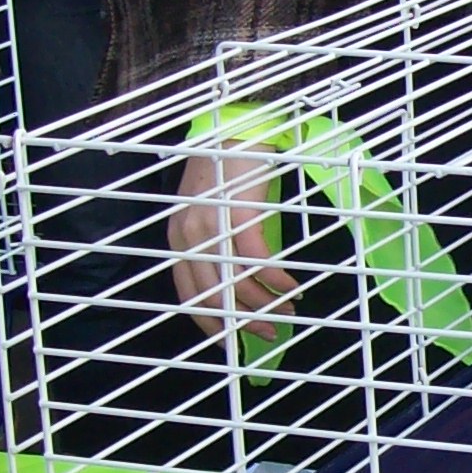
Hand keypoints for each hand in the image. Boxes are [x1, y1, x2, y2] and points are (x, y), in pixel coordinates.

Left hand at [167, 148, 300, 343]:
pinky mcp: (239, 217)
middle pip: (214, 297)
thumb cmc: (228, 171)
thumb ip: (217, 244)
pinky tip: (293, 286)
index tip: (232, 341)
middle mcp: (188, 237)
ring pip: (238, 284)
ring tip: (289, 309)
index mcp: (178, 239)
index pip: (189, 296)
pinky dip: (278, 280)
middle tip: (269, 334)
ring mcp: (212, 227)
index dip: (211, 324)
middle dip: (244, 323)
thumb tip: (241, 282)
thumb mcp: (213, 212)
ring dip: (267, 303)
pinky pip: (260, 262)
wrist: (238, 131)